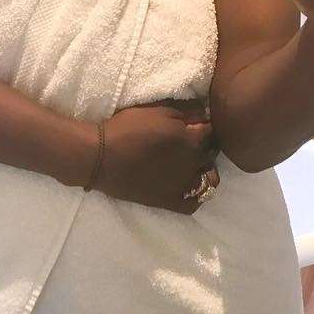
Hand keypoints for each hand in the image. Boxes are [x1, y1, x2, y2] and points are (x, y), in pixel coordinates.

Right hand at [94, 98, 220, 214]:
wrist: (101, 156)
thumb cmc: (127, 128)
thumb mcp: (158, 110)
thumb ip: (185, 112)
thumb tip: (204, 113)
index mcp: (191, 140)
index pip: (212, 131)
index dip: (204, 126)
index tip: (196, 124)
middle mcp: (192, 163)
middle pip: (211, 154)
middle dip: (206, 146)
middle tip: (191, 141)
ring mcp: (182, 185)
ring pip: (208, 179)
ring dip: (204, 169)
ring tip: (191, 163)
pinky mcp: (169, 200)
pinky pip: (193, 203)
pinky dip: (196, 195)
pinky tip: (188, 186)